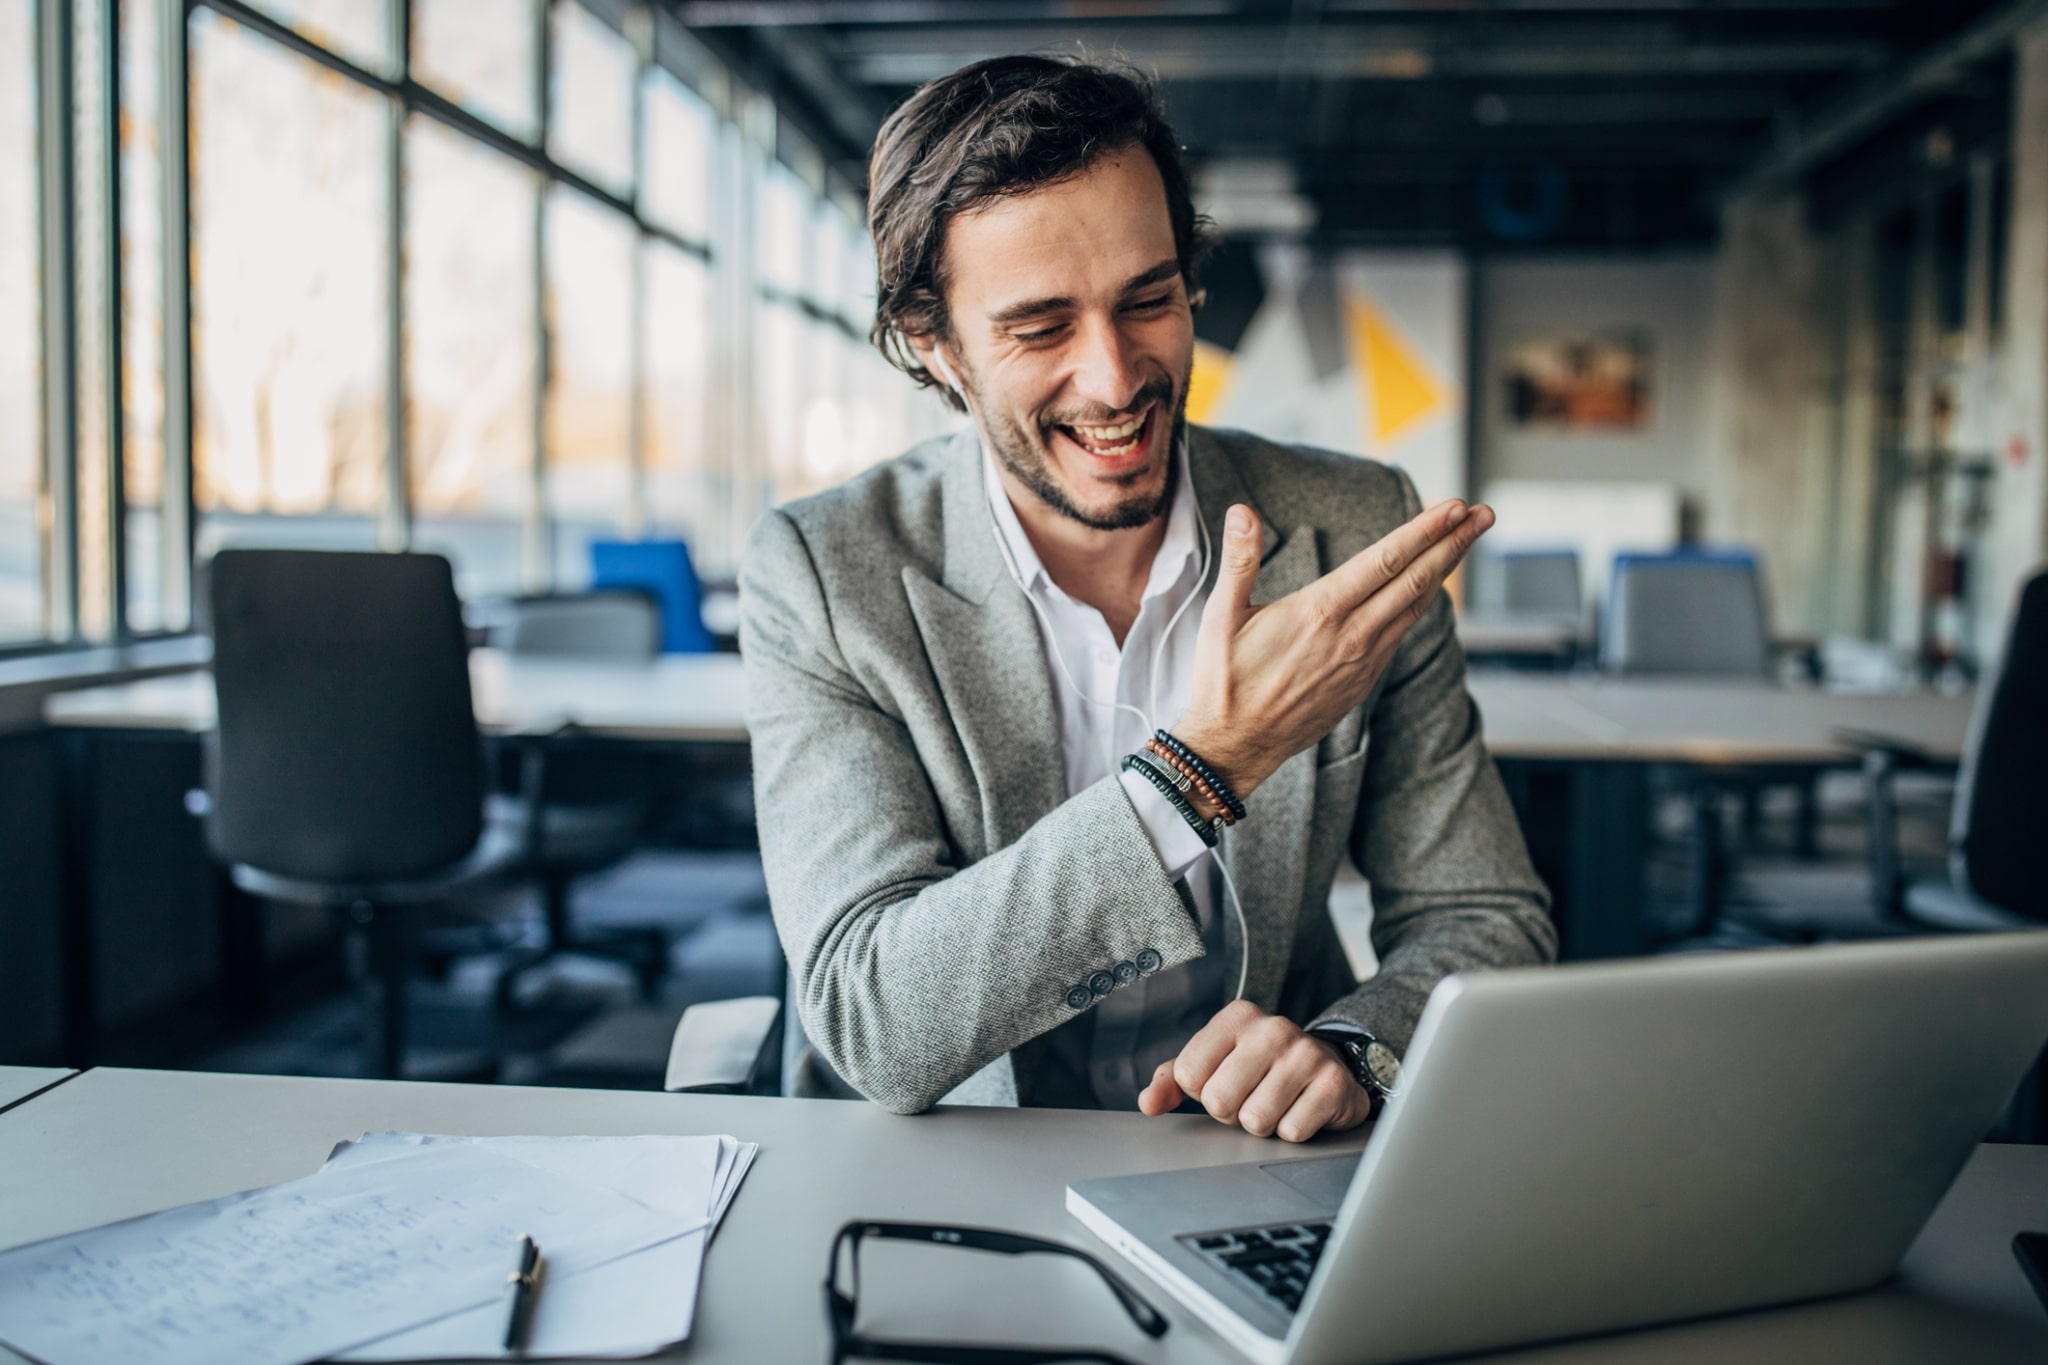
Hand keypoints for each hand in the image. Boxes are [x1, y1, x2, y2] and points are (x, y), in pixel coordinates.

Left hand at [1138, 1000, 1373, 1142]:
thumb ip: (1172, 1081)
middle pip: (1219, 1100)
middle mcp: (1272, 1028)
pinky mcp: (1333, 1084)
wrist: (1326, 1068)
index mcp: (1236, 1017)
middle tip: (1250, 1097)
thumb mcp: (1212, 1064)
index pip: (1188, 1074)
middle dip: (1231, 1112)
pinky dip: (1292, 1131)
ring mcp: (1306, 1054)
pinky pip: (1291, 1132)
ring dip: (1262, 1124)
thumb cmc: (1258, 1068)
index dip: (1202, 1091)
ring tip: (1276, 1103)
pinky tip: (1301, 1109)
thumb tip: (1149, 1103)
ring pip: (1256, 1120)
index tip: (1223, 1081)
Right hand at [1174, 497, 1492, 799]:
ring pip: (1415, 608)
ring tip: (1465, 542)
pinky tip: (1426, 592)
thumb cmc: (1224, 682)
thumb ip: (1241, 560)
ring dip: (1444, 572)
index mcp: (1320, 612)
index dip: (1425, 530)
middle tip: (1484, 513)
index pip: (1386, 560)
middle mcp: (1351, 636)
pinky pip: (1400, 635)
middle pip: (1416, 581)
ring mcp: (1362, 662)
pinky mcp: (1361, 683)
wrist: (1233, 748)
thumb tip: (1244, 511)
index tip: (1455, 507)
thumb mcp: (1221, 616)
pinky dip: (1420, 606)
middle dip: (1453, 543)